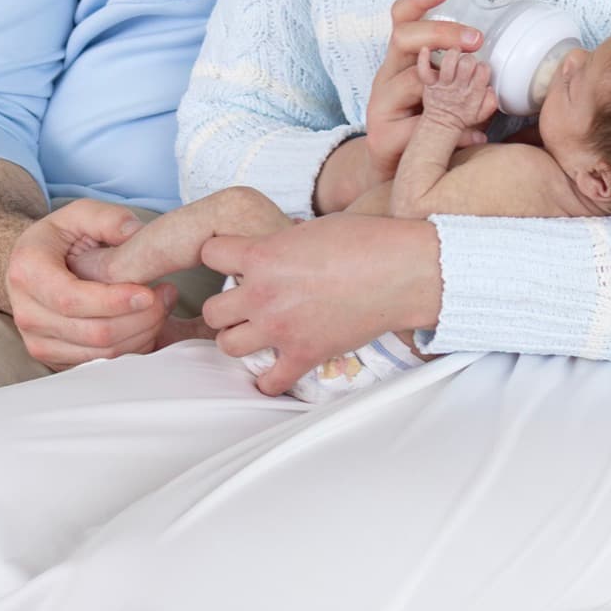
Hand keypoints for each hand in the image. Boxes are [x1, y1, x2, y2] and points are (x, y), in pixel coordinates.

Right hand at [6, 198, 176, 368]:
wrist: (33, 268)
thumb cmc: (60, 239)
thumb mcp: (79, 214)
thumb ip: (107, 218)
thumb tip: (135, 233)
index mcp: (28, 273)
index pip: (72, 299)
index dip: (114, 301)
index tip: (149, 292)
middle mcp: (27, 314)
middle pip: (93, 333)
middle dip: (140, 317)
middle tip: (168, 293)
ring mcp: (40, 342)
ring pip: (103, 355)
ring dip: (142, 333)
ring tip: (162, 305)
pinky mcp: (56, 360)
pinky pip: (103, 365)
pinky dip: (133, 348)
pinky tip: (146, 323)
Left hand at [200, 213, 441, 394]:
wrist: (401, 271)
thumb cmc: (365, 240)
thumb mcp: (311, 228)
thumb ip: (282, 243)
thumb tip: (278, 247)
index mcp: (262, 255)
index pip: (209, 253)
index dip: (219, 255)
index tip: (231, 259)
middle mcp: (262, 294)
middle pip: (211, 311)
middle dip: (225, 306)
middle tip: (244, 304)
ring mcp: (281, 329)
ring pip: (227, 346)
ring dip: (239, 339)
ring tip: (256, 333)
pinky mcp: (304, 355)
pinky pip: (269, 383)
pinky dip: (269, 380)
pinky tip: (276, 369)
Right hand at [365, 0, 482, 178]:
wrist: (392, 173)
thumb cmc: (425, 128)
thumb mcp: (447, 99)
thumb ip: (469, 89)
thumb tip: (497, 89)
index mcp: (403, 59)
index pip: (403, 17)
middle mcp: (388, 74)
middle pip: (403, 37)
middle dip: (441, 33)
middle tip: (475, 39)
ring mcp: (380, 102)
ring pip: (410, 81)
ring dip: (447, 86)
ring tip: (478, 93)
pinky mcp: (382, 134)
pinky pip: (417, 127)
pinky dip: (451, 131)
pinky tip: (475, 135)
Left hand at [416, 46, 496, 135]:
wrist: (442, 125)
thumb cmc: (461, 116)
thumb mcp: (482, 114)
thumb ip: (491, 101)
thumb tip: (490, 88)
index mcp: (474, 92)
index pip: (483, 70)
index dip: (483, 66)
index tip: (479, 68)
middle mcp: (459, 86)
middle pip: (467, 63)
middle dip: (469, 58)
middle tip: (467, 62)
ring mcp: (443, 85)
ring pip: (448, 62)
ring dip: (452, 53)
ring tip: (454, 53)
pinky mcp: (429, 84)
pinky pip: (424, 69)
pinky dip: (424, 58)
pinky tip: (426, 50)